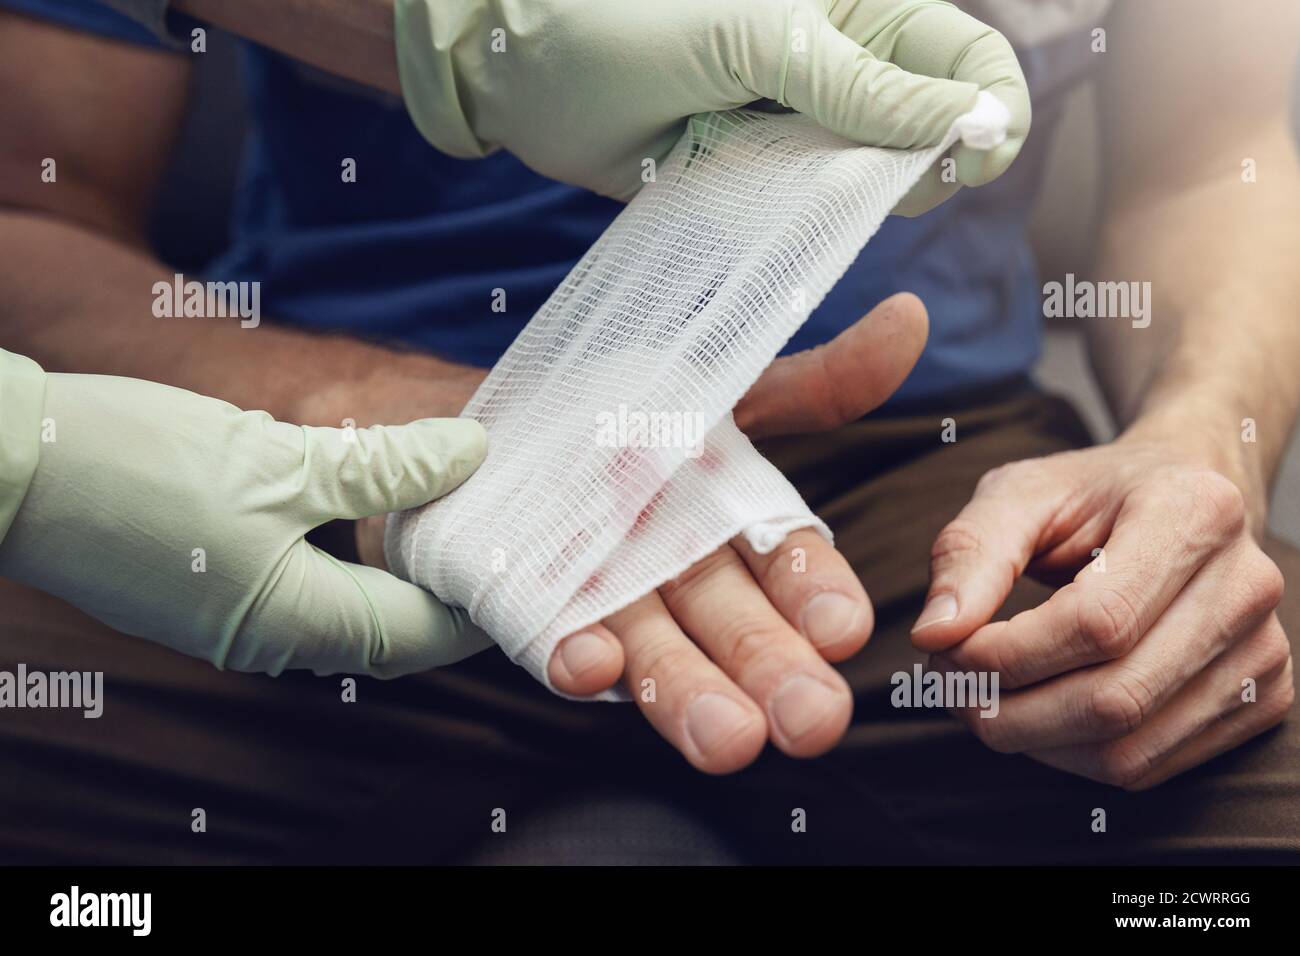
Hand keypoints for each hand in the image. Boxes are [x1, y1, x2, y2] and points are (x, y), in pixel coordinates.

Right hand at [0, 365, 490, 676]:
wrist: (11, 465)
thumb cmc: (136, 465)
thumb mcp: (279, 460)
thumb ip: (386, 466)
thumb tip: (472, 454)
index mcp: (295, 624)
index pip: (424, 635)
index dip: (483, 601)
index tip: (534, 560)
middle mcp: (270, 640)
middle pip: (393, 628)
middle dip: (452, 587)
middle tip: (505, 532)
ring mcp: (237, 621)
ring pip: (351, 607)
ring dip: (405, 568)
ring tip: (458, 513)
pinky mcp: (211, 591)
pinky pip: (308, 588)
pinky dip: (355, 557)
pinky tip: (379, 511)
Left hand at [395, 0, 1027, 208]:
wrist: (519, 65)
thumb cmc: (621, 17)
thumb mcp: (752, 38)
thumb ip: (857, 83)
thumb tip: (968, 118)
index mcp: (854, 7)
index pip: (964, 53)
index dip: (988, 105)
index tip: (975, 157)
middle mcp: (835, 65)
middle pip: (926, 126)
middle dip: (922, 164)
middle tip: (879, 186)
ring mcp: (794, 123)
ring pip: (868, 178)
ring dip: (857, 200)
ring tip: (797, 181)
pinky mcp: (752, 173)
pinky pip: (805, 211)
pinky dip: (805, 224)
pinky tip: (777, 211)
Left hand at [544, 293, 928, 771]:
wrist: (486, 417)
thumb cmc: (616, 404)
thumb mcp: (715, 381)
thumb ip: (809, 379)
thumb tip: (909, 320)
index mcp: (730, 522)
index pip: (789, 565)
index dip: (815, 595)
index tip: (843, 630)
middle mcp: (675, 572)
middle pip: (732, 624)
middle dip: (771, 671)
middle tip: (811, 723)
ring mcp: (606, 597)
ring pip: (656, 649)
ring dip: (687, 693)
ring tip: (727, 741)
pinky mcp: (531, 610)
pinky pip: (553, 637)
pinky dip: (573, 653)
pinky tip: (591, 667)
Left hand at [912, 428, 1294, 789]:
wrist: (1179, 497)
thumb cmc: (1090, 495)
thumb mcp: (1019, 493)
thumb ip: (969, 552)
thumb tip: (935, 633)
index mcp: (1195, 512)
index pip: (1098, 622)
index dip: (1008, 654)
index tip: (943, 650)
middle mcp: (1247, 586)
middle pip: (1116, 698)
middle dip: (1008, 710)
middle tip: (948, 685)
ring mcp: (1263, 650)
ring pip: (1129, 749)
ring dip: (1032, 742)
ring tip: (981, 700)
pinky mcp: (1260, 700)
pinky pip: (1148, 766)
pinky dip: (1071, 757)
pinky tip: (1035, 713)